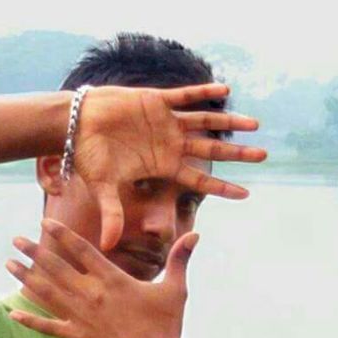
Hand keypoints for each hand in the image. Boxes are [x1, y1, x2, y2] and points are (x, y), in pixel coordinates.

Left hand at [5, 218, 199, 337]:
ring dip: (26, 277)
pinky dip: (30, 320)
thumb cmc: (166, 326)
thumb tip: (196, 234)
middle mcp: (92, 295)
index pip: (82, 251)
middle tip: (16, 238)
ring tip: (8, 263)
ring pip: (47, 293)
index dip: (62, 235)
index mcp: (112, 280)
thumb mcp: (175, 290)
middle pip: (56, 268)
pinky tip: (12, 312)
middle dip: (34, 251)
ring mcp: (82, 317)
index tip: (45, 222)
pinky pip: (49, 327)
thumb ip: (180, 259)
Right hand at [71, 83, 266, 250]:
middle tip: (264, 156)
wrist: (74, 125)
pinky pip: (185, 95)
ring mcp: (165, 121)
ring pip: (205, 122)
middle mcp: (169, 144)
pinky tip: (226, 91)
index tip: (247, 193)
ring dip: (230, 123)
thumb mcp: (103, 188)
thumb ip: (112, 214)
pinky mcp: (156, 100)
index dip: (223, 186)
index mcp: (163, 166)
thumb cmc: (88, 157)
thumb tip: (107, 247)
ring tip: (255, 124)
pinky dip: (204, 92)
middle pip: (211, 150)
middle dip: (237, 154)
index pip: (199, 179)